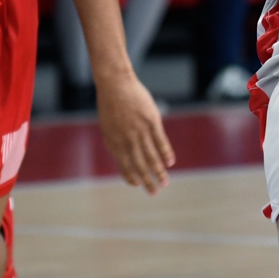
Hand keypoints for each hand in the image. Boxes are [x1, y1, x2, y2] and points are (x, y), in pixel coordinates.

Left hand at [96, 71, 174, 194]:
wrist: (115, 84)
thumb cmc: (110, 104)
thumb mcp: (108, 126)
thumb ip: (115, 141)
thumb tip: (122, 155)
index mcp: (114, 143)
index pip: (124, 166)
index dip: (131, 177)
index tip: (137, 185)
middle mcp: (127, 140)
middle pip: (139, 166)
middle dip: (147, 182)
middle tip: (154, 193)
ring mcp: (140, 131)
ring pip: (151, 157)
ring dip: (158, 172)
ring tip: (165, 183)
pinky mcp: (151, 122)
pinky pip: (160, 142)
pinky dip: (165, 153)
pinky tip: (170, 163)